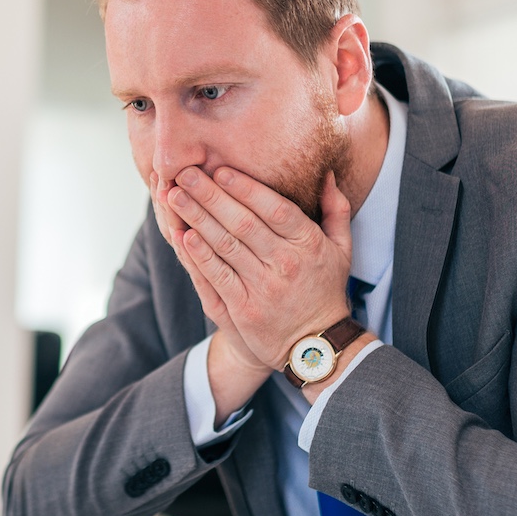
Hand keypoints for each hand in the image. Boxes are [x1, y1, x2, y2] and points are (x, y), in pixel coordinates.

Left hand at [166, 165, 353, 370]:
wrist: (316, 346)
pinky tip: (182, 235)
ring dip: (197, 219)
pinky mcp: (244, 310)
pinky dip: (199, 255)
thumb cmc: (325, 289)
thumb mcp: (341, 249)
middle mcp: (286, 264)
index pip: (275, 208)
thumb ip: (336, 210)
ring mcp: (264, 288)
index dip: (246, 188)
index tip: (221, 169)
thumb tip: (326, 173)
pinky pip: (217, 277)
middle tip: (186, 174)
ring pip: (226, 246)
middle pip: (244, 223)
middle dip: (212, 195)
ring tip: (175, 196)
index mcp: (309, 244)